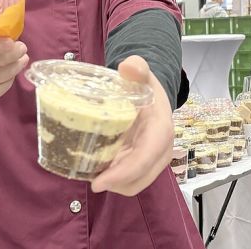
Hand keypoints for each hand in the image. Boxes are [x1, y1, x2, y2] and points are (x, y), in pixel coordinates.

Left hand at [90, 56, 173, 196]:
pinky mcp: (143, 166)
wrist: (153, 97)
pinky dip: (114, 181)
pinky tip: (98, 169)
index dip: (122, 173)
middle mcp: (160, 151)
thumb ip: (138, 67)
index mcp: (161, 131)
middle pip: (138, 179)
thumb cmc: (145, 87)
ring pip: (133, 185)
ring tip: (92, 172)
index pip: (144, 159)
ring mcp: (153, 162)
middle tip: (89, 178)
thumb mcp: (142, 74)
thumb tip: (127, 66)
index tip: (98, 181)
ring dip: (113, 184)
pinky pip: (129, 181)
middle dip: (115, 183)